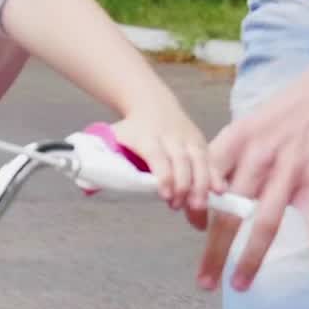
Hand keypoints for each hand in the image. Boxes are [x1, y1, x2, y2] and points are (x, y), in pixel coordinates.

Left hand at [111, 97, 211, 213]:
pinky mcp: (200, 141)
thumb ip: (102, 162)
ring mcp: (188, 138)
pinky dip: (215, 175)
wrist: (151, 102)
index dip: (163, 174)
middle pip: (182, 160)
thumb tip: (88, 188)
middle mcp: (171, 137)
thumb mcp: (113, 139)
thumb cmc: (131, 129)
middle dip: (184, 184)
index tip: (165, 194)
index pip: (157, 156)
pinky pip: (209, 159)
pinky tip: (219, 191)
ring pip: (199, 159)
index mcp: (148, 137)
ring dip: (202, 183)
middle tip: (180, 206)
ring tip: (199, 205)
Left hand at [190, 70, 308, 292]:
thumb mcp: (242, 129)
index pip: (207, 182)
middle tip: (203, 282)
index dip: (196, 208)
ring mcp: (290, 171)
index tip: (193, 228)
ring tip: (238, 285)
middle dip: (215, 251)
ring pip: (267, 222)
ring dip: (251, 258)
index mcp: (235, 143)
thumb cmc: (275, 120)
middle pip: (232, 212)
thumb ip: (220, 163)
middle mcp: (259, 159)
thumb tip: (195, 205)